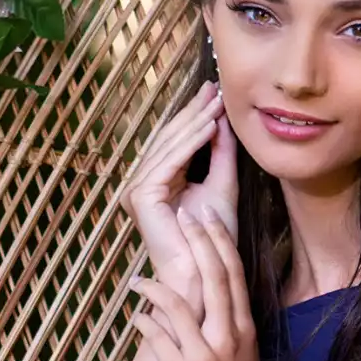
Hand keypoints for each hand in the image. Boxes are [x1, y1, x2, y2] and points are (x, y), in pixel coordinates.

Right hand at [120, 79, 237, 319]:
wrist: (205, 271)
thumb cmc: (213, 238)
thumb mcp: (222, 185)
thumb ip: (220, 154)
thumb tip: (220, 120)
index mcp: (156, 183)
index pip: (176, 142)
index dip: (195, 116)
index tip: (215, 93)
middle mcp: (142, 184)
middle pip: (169, 140)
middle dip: (194, 112)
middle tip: (215, 88)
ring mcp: (138, 191)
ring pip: (169, 147)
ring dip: (194, 122)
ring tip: (216, 103)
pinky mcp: (142, 197)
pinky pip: (170, 162)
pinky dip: (190, 143)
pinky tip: (209, 125)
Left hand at [128, 204, 261, 360]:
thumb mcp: (244, 353)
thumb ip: (231, 322)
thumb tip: (213, 291)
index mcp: (244, 327)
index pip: (233, 273)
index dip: (219, 240)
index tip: (206, 215)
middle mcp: (228, 336)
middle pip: (213, 277)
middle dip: (196, 242)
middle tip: (182, 214)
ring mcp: (205, 355)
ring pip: (179, 305)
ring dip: (154, 286)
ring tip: (137, 279)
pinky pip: (157, 338)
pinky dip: (144, 322)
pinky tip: (134, 316)